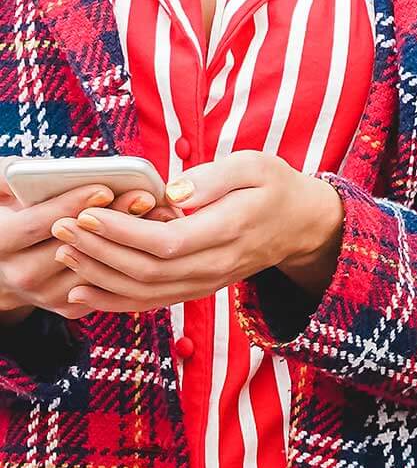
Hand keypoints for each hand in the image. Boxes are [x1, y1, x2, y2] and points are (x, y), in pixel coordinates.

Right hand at [0, 181, 159, 325]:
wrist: (4, 265)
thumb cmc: (7, 217)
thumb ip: (9, 175)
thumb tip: (44, 167)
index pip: (39, 224)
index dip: (73, 205)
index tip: (104, 189)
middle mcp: (21, 275)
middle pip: (76, 247)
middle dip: (112, 220)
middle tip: (144, 197)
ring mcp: (47, 295)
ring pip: (98, 268)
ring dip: (130, 242)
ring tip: (157, 214)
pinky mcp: (70, 306)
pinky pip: (107, 284)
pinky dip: (131, 259)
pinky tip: (151, 237)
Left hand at [50, 151, 344, 313]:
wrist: (303, 226)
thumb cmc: (276, 188)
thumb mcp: (254, 165)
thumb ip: (213, 176)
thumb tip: (172, 192)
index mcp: (231, 230)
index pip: (168, 241)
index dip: (123, 232)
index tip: (88, 213)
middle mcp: (219, 264)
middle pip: (150, 270)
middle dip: (100, 252)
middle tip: (63, 230)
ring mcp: (210, 281)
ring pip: (148, 292)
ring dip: (102, 277)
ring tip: (66, 256)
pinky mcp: (201, 287)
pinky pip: (155, 302)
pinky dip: (118, 300)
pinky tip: (86, 291)